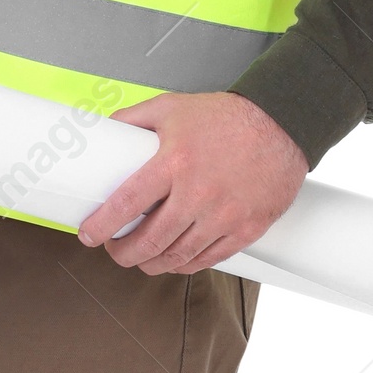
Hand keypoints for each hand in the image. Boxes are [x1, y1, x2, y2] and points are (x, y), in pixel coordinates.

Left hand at [77, 93, 308, 274]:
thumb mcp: (173, 107)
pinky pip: (208, 260)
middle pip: (149, 242)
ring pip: (176, 257)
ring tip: (140, 257)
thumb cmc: (228, 117)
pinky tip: (174, 259)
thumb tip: (105, 130)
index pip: (127, 204)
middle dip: (122, 254)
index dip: (101, 226)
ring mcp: (224, 216)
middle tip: (114, 250)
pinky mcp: (246, 229)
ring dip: (151, 264)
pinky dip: (184, 264)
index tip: (90, 235)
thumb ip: (134, 119)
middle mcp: (198, 194)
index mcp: (175, 163)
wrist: (283, 124)